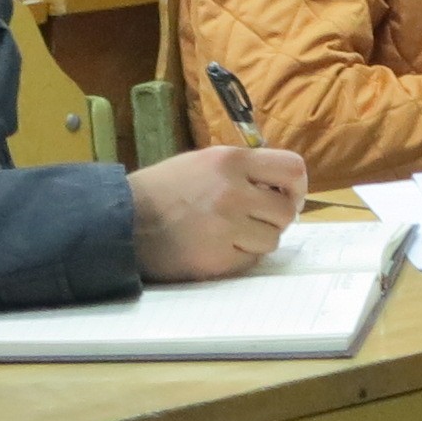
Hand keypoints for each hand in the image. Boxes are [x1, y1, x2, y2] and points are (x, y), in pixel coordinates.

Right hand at [128, 145, 304, 279]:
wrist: (123, 220)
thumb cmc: (163, 189)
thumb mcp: (202, 162)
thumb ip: (242, 169)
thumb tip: (279, 185)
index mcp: (230, 161)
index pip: (293, 168)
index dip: (297, 186)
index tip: (289, 195)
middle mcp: (234, 192)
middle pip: (287, 210)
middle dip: (276, 217)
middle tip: (257, 219)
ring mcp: (228, 227)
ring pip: (273, 239)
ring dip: (258, 238)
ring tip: (232, 232)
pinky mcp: (220, 258)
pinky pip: (251, 259)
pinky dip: (240, 256)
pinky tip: (218, 246)